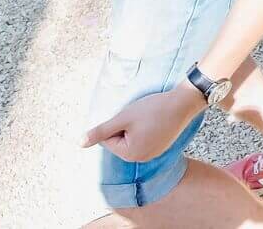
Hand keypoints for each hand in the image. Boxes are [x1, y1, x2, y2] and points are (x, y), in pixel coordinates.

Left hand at [82, 82, 202, 161]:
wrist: (183, 103)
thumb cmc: (152, 109)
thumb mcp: (122, 118)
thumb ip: (100, 131)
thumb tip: (80, 143)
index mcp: (130, 154)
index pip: (108, 140)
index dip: (116, 124)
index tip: (130, 116)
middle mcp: (141, 159)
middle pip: (119, 141)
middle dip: (124, 127)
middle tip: (138, 116)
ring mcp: (153, 154)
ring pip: (131, 138)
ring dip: (134, 127)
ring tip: (147, 117)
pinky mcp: (160, 147)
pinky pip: (144, 138)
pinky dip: (145, 128)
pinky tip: (155, 120)